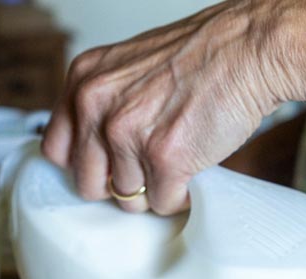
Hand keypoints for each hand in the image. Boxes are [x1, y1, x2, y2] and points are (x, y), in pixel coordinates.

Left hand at [41, 0, 290, 213]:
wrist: (248, 49)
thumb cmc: (200, 57)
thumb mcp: (128, 68)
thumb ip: (102, 104)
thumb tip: (94, 152)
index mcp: (83, 82)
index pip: (57, 150)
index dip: (86, 163)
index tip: (107, 164)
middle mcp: (96, 106)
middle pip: (89, 184)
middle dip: (119, 183)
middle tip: (148, 166)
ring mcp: (128, 134)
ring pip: (128, 199)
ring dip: (154, 188)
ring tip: (178, 157)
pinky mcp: (164, 158)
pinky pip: (163, 203)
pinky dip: (181, 195)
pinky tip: (193, 166)